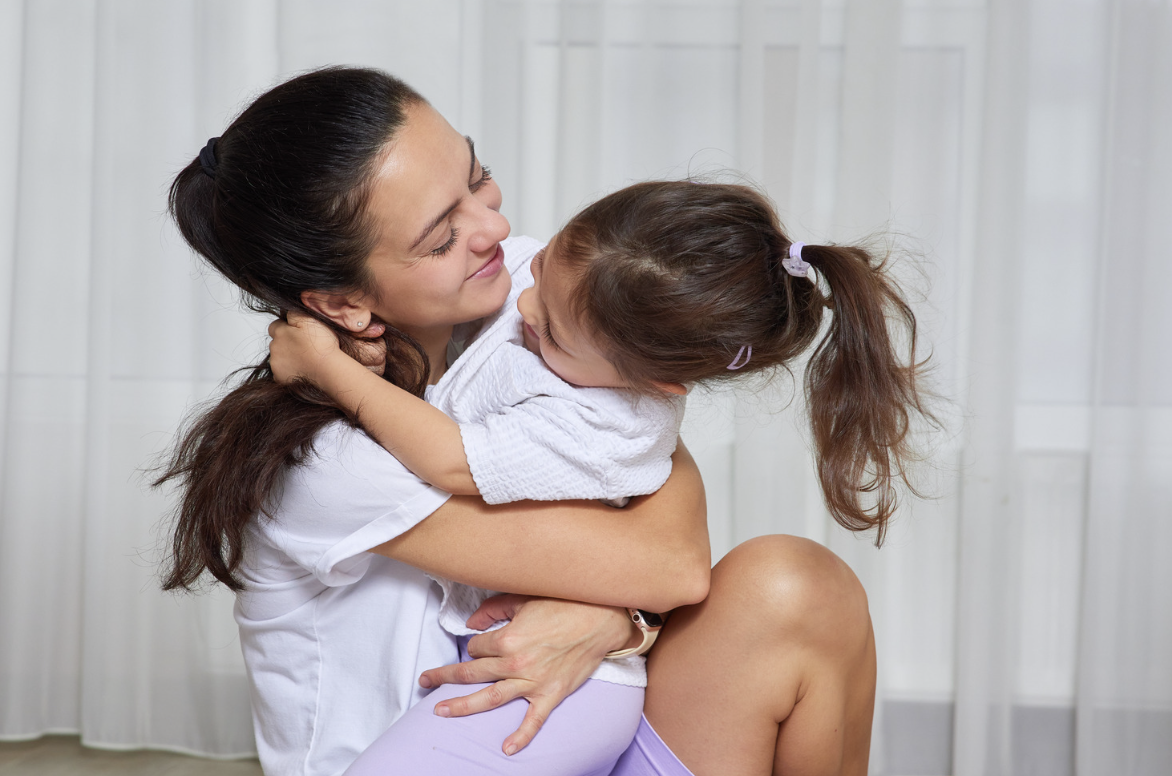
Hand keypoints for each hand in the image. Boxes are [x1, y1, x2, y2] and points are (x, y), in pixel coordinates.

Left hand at [268, 310, 387, 383]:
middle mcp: (274, 348)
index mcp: (279, 333)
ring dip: (288, 357)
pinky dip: (290, 371)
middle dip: (287, 343)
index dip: (287, 327)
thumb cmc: (322, 345)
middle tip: (305, 346)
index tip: (299, 332)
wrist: (328, 369)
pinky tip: (303, 369)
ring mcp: (276, 365)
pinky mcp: (281, 379)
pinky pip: (282, 373)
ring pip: (279, 358)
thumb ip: (294, 312)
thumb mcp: (310, 318)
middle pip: (276, 343)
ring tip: (306, 358)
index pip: (275, 326)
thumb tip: (287, 312)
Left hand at [417, 596, 636, 754]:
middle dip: (445, 677)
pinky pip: (534, 721)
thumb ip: (494, 609)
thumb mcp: (524, 598)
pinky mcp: (551, 694)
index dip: (476, 644)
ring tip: (439, 711)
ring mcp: (533, 682)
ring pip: (489, 698)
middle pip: (471, 673)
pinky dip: (521, 736)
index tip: (483, 641)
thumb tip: (471, 623)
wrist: (601, 618)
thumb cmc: (564, 604)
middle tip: (425, 681)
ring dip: (462, 706)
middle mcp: (515, 663)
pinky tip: (506, 748)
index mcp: (507, 638)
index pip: (476, 647)